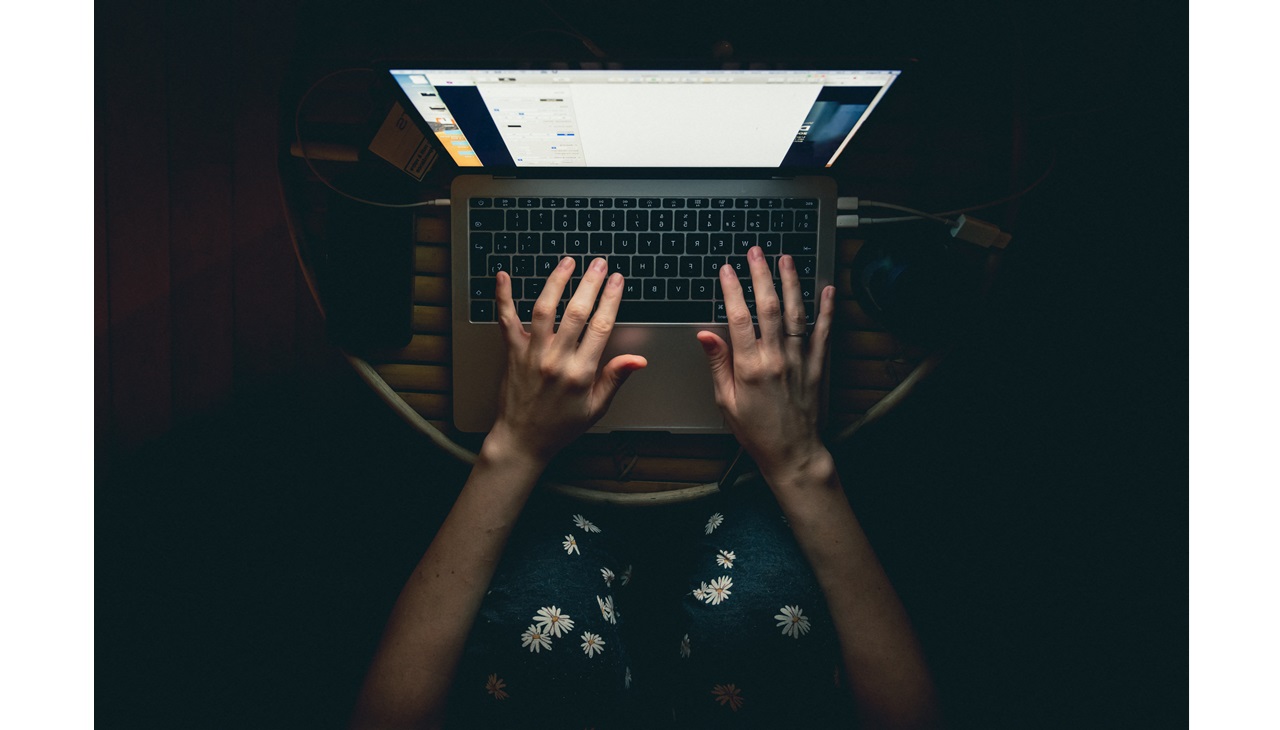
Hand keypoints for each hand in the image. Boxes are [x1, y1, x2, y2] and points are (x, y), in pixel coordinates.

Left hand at [486, 256, 646, 466]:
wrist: (523, 440)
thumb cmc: (561, 426)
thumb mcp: (596, 407)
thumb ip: (615, 378)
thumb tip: (639, 360)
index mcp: (581, 373)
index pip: (600, 327)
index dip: (611, 299)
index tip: (617, 280)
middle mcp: (556, 360)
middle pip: (576, 312)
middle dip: (590, 283)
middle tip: (599, 263)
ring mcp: (532, 354)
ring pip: (544, 309)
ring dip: (556, 282)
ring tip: (568, 262)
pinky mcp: (512, 353)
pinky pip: (506, 320)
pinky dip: (503, 297)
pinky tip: (503, 276)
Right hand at [698, 246, 835, 486]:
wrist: (792, 454)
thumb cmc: (756, 433)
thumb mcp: (726, 402)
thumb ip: (719, 364)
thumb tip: (706, 335)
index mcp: (750, 368)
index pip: (739, 318)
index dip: (732, 290)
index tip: (726, 270)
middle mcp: (777, 359)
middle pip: (769, 307)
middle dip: (761, 275)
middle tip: (756, 252)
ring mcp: (800, 360)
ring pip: (796, 313)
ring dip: (791, 283)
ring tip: (786, 259)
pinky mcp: (817, 366)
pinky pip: (823, 333)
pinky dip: (826, 310)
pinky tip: (826, 290)